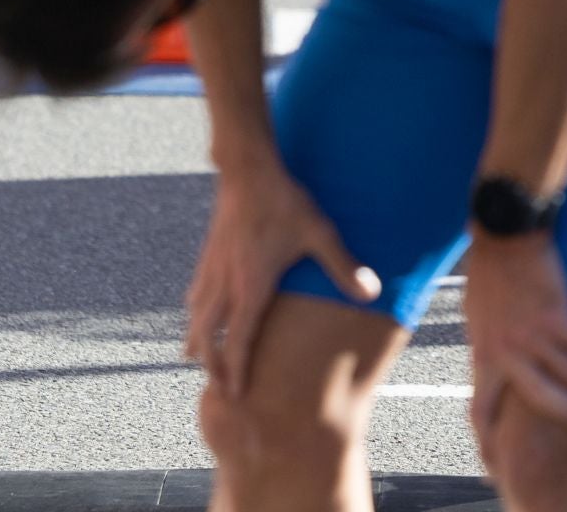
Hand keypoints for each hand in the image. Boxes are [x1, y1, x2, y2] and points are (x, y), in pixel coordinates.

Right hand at [185, 153, 380, 397]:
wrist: (247, 169)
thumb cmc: (284, 200)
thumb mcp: (319, 232)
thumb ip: (342, 265)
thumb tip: (371, 292)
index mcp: (251, 286)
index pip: (239, 341)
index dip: (236, 372)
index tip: (234, 398)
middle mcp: (226, 283)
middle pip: (209, 338)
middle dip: (213, 367)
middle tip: (219, 391)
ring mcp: (213, 269)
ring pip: (197, 317)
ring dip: (199, 342)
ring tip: (200, 360)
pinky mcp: (208, 255)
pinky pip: (196, 294)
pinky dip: (195, 313)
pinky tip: (197, 314)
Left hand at [464, 234, 566, 467]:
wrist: (502, 231)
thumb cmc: (489, 269)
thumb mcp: (478, 316)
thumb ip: (487, 345)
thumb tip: (490, 365)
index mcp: (484, 355)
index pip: (481, 412)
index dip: (490, 445)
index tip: (499, 470)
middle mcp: (506, 352)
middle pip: (540, 404)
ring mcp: (531, 335)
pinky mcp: (554, 314)